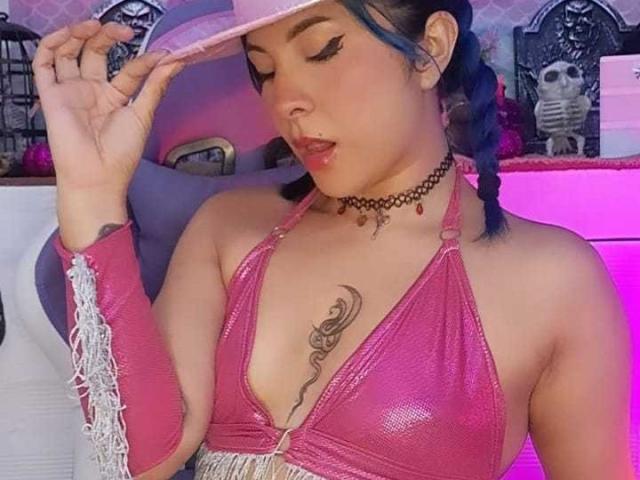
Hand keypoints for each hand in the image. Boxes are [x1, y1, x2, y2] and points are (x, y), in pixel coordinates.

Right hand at [33, 19, 184, 194]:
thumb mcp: (143, 115)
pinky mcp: (52, 96)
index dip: (143, 59)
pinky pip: (43, 63)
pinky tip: (69, 35)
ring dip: (79, 34)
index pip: (128, 69)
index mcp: (115, 98)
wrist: (98, 176)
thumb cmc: (120, 155)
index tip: (163, 54)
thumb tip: (174, 62)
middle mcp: (92, 92)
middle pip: (95, 53)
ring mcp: (71, 92)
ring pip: (69, 52)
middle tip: (124, 30)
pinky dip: (52, 44)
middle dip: (107, 36)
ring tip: (96, 26)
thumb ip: (155, 86)